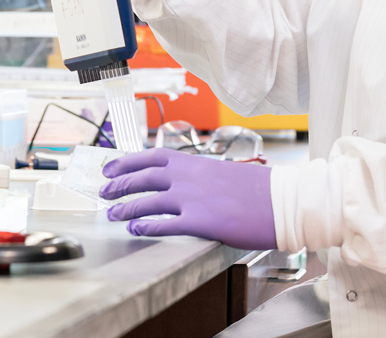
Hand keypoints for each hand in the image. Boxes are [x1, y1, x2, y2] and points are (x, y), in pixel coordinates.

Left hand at [99, 148, 276, 249]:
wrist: (281, 201)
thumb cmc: (257, 189)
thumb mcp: (222, 173)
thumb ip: (198, 176)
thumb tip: (182, 183)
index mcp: (194, 162)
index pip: (151, 157)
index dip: (126, 162)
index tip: (110, 167)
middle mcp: (187, 177)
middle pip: (142, 178)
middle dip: (118, 184)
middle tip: (104, 192)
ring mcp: (192, 198)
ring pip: (147, 200)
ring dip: (125, 207)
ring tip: (112, 214)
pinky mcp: (200, 222)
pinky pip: (165, 224)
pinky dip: (146, 226)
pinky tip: (135, 229)